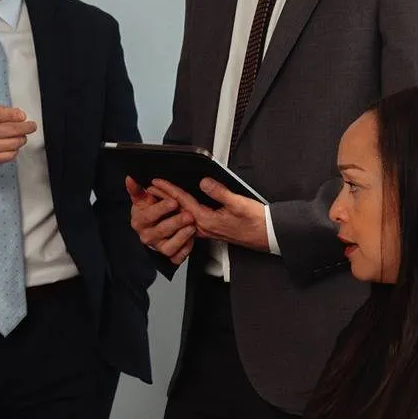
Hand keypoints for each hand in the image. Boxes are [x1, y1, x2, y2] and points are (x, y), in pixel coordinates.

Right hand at [0, 105, 36, 166]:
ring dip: (21, 139)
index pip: (7, 115)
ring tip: (20, 136)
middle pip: (14, 131)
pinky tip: (12, 147)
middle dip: (26, 128)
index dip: (19, 116)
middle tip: (30, 127)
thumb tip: (18, 115)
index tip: (24, 117)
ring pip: (14, 144)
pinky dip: (14, 151)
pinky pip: (9, 156)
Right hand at [126, 177, 195, 263]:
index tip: (174, 202)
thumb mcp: (142, 199)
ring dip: (181, 237)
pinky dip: (185, 250)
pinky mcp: (169, 255)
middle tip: (188, 215)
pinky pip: (177, 257)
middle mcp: (147, 236)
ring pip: (169, 247)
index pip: (149, 215)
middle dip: (176, 222)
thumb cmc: (148, 212)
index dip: (161, 208)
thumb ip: (137, 189)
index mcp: (139, 221)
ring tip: (191, 227)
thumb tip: (130, 178)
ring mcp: (158, 247)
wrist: (151, 228)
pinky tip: (191, 240)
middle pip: (160, 231)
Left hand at [150, 178, 268, 252]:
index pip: (182, 202)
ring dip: (170, 204)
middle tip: (149, 188)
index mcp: (207, 220)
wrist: (268, 236)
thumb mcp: (239, 203)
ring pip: (183, 214)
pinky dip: (181, 210)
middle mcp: (204, 226)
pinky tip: (178, 206)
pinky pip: (191, 219)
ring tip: (159, 194)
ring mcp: (207, 229)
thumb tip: (204, 182)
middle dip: (162, 197)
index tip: (156, 182)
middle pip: (178, 209)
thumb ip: (219, 192)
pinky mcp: (212, 229)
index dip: (168, 190)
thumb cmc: (256, 222)